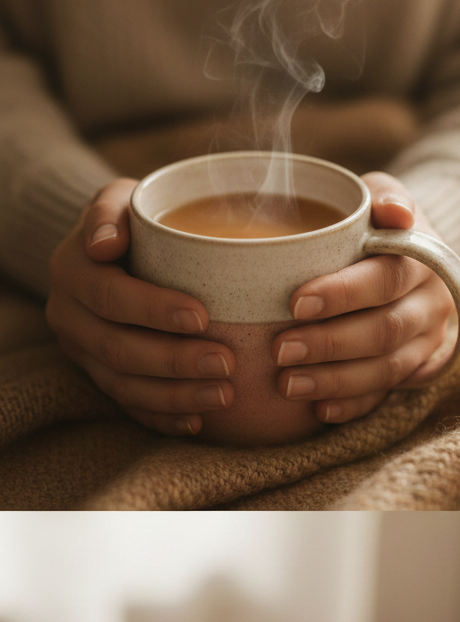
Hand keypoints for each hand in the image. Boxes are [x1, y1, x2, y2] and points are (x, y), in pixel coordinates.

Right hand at [46, 178, 234, 436]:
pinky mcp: (102, 379)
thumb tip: (104, 243)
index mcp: (72, 270)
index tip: (203, 317)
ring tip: (226, 395)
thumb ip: (112, 211)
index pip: (110, 297)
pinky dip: (164, 418)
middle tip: (227, 364)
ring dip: (178, 396)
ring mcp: (84, 354)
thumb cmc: (135, 221)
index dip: (155, 311)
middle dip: (175, 361)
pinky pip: (130, 408)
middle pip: (119, 350)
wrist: (116, 250)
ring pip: (125, 386)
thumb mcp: (122, 199)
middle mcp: (70, 316)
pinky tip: (199, 421)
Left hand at [273, 172, 456, 424]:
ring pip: (387, 369)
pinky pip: (387, 395)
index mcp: (423, 259)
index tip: (296, 303)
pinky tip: (318, 411)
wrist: (408, 255)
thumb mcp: (379, 196)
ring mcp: (428, 342)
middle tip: (280, 351)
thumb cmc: (375, 223)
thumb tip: (395, 213)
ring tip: (288, 384)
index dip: (343, 293)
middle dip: (330, 344)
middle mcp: (432, 305)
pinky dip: (353, 405)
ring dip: (336, 381)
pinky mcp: (416, 370)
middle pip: (385, 331)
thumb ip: (383, 196)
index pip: (386, 278)